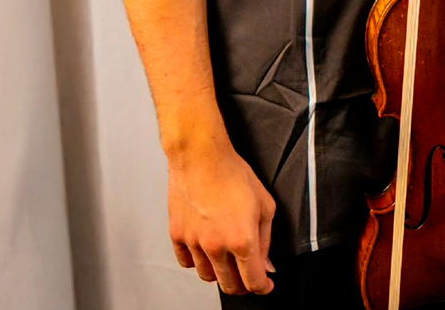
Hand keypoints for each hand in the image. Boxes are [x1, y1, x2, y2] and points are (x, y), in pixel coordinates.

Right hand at [167, 136, 275, 295]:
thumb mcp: (265, 204)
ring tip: (228, 259)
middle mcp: (217, 246)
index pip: (253, 281)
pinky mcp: (178, 237)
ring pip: (208, 276)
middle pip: (230, 285)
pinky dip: (198, 262)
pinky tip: (206, 250)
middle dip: (243, 285)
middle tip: (249, 277)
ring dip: (220, 273)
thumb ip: (266, 239)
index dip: (263, 288)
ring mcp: (195, 243)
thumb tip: (266, 263)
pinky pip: (187, 263)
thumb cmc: (234, 174)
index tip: (266, 286)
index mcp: (242, 239)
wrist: (202, 158)